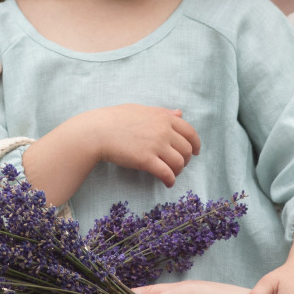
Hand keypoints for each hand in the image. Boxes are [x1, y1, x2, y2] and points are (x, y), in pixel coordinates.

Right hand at [73, 104, 200, 186]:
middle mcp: (163, 130)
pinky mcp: (146, 160)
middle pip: (187, 149)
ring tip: (171, 174)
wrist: (98, 131)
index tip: (195, 152)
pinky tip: (167, 183)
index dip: (196, 144)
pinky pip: (167, 174)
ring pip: (179, 163)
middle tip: (179, 165)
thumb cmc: (116, 119)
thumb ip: (162, 113)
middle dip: (186, 160)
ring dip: (178, 171)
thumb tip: (180, 113)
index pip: (190, 132)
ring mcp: (156, 145)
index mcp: (163, 117)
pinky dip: (170, 181)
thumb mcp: (142, 110)